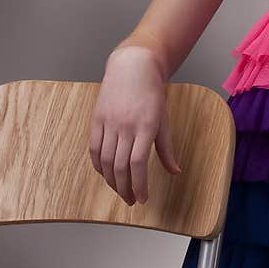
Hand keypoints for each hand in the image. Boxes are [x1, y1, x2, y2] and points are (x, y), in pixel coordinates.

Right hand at [89, 47, 182, 205]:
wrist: (133, 66)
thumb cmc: (152, 94)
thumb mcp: (163, 120)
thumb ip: (166, 148)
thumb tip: (174, 171)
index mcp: (146, 126)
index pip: (138, 164)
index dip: (139, 185)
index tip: (142, 199)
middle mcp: (125, 125)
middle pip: (120, 166)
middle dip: (124, 188)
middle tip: (130, 200)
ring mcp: (109, 122)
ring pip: (104, 160)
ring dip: (111, 180)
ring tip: (119, 190)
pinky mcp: (97, 118)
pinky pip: (93, 148)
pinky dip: (97, 165)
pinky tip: (105, 174)